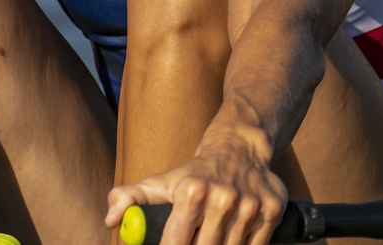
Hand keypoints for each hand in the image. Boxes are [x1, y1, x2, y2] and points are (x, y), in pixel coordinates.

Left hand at [105, 133, 287, 244]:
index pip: (176, 240)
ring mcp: (250, 205)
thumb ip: (130, 198)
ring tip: (210, 237)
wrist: (240, 148)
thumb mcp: (161, 182)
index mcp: (192, 190)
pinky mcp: (272, 212)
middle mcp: (223, 197)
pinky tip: (230, 239)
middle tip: (190, 244)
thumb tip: (109, 219)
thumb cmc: (194, 173)